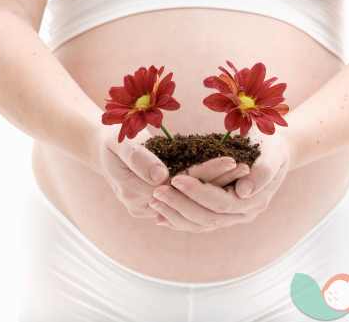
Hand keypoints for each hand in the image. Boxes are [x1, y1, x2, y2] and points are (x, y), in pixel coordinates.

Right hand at [93, 126, 248, 218]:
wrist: (103, 149)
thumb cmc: (111, 140)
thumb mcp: (121, 143)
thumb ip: (138, 158)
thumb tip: (161, 177)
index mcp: (135, 195)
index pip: (178, 187)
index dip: (206, 174)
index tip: (231, 160)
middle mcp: (146, 208)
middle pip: (189, 199)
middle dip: (219, 183)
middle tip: (245, 167)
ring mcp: (154, 209)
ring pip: (193, 204)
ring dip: (219, 188)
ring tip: (243, 170)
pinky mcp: (162, 204)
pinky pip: (190, 201)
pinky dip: (210, 189)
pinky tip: (230, 177)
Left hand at [149, 131, 289, 231]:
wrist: (276, 150)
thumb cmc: (272, 144)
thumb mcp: (272, 151)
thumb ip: (263, 171)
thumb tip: (243, 191)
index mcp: (255, 201)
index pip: (221, 202)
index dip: (198, 192)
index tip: (176, 179)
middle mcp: (243, 214)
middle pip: (208, 218)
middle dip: (180, 205)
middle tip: (157, 191)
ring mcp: (233, 217)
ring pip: (201, 225)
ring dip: (176, 215)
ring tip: (154, 201)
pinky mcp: (222, 214)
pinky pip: (198, 223)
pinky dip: (179, 220)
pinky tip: (159, 216)